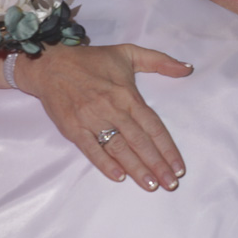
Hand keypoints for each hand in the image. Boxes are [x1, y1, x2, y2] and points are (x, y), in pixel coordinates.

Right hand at [16, 43, 192, 190]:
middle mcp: (112, 108)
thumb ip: (160, 61)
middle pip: (139, 141)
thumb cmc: (92, 60)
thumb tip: (187, 69)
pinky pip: (91, 149)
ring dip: (136, 168)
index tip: (178, 168)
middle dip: (157, 164)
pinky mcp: (73, 128)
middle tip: (170, 185)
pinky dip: (104, 163)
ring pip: (118, 148)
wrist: (50, 63)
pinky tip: (119, 176)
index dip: (167, 148)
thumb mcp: (129, 52)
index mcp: (127, 94)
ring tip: (151, 185)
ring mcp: (91, 119)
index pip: (153, 126)